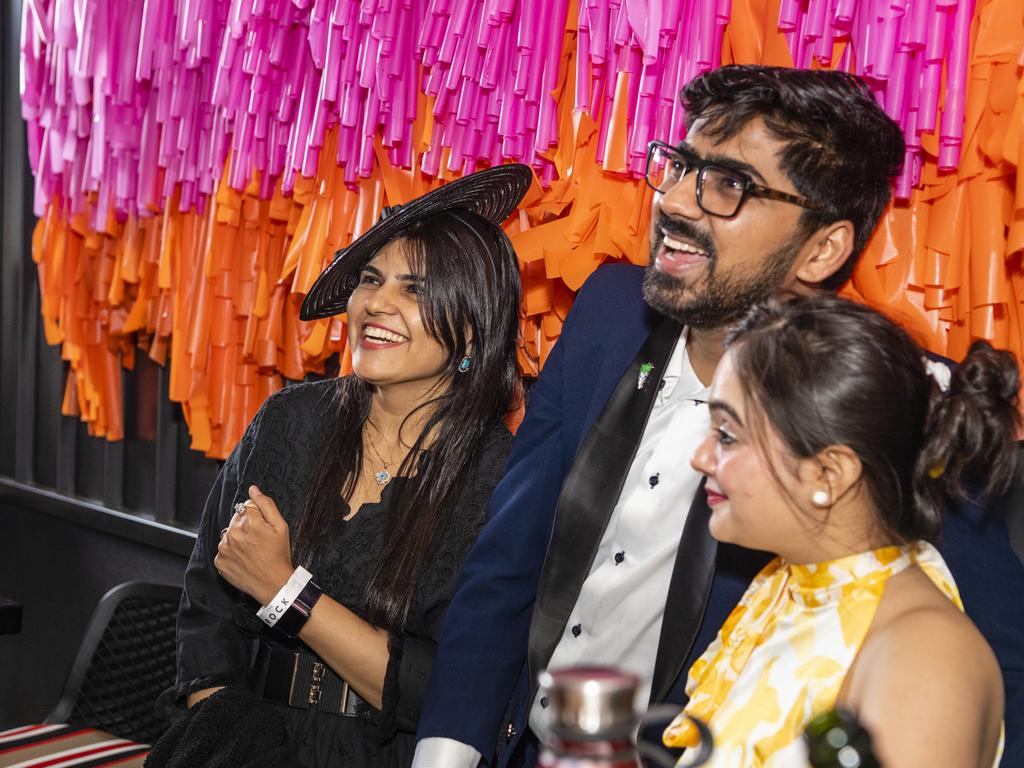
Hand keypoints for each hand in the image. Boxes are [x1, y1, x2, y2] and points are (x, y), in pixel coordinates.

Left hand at [214, 485, 294, 605]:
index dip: (257, 516)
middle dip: (246, 526)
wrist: (273, 584)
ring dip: (237, 538)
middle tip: (258, 540)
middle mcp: (233, 533)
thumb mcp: (281, 526)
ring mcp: (224, 548)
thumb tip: (253, 489)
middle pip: (236, 519)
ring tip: (251, 550)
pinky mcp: (219, 561)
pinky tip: (243, 558)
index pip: (247, 507)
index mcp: (249, 522)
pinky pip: (223, 549)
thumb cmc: (279, 555)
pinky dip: (231, 552)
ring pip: (229, 534)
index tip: (263, 528)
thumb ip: (266, 504)